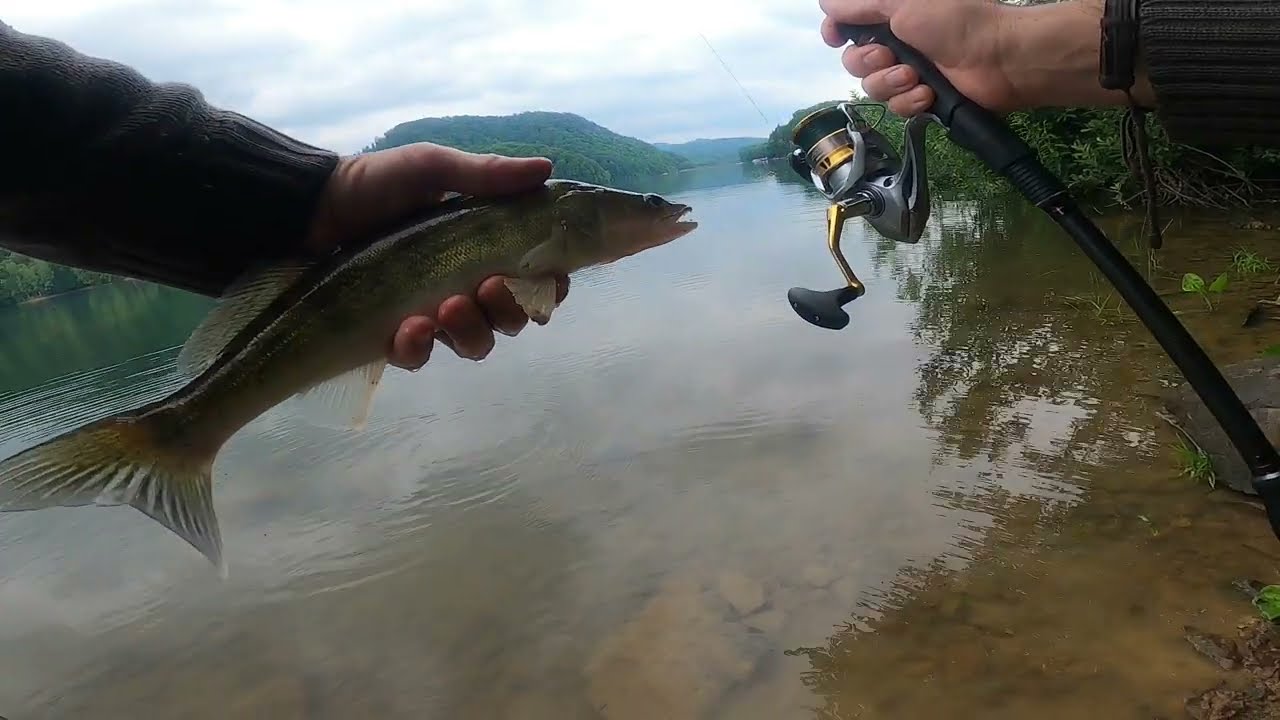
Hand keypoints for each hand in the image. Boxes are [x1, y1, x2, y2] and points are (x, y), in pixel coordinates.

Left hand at [306, 143, 569, 370]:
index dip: (550, 288)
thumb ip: (486, 175)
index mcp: (487, 249)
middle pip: (515, 320)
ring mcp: (433, 315)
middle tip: (488, 288)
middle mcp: (468, 287)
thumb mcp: (431, 168)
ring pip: (476, 344)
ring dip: (471, 330)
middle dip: (510, 310)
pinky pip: (421, 357)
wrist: (312, 208)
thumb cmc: (377, 185)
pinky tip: (409, 328)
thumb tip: (545, 167)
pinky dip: (419, 347)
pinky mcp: (395, 336)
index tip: (546, 279)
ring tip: (446, 308)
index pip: (540, 281)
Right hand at [819, 0, 1019, 116]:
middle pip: (854, 62)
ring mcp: (908, 72)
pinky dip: (910, 100)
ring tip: (915, 77)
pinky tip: (927, 93)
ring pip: (873, 88)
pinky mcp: (921, 98)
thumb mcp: (902, 3)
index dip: (836, 32)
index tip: (834, 38)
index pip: (848, 25)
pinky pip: (896, 108)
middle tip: (889, 57)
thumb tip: (827, 4)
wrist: (998, 59)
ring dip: (891, 84)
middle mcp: (896, 43)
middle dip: (868, 63)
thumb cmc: (955, 22)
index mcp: (891, 15)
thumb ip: (861, 4)